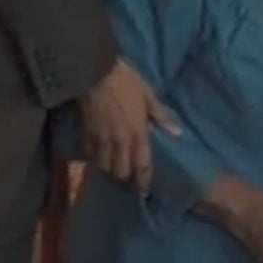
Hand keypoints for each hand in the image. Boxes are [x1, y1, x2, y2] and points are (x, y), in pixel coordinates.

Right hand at [79, 59, 178, 192]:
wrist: (95, 70)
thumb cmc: (125, 79)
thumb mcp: (148, 94)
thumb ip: (160, 116)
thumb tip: (176, 132)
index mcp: (138, 132)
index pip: (143, 165)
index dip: (143, 181)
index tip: (144, 192)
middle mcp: (120, 141)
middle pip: (121, 172)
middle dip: (124, 177)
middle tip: (127, 178)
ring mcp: (101, 138)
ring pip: (104, 166)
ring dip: (108, 169)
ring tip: (111, 169)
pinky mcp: (86, 132)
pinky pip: (89, 154)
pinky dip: (93, 158)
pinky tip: (95, 156)